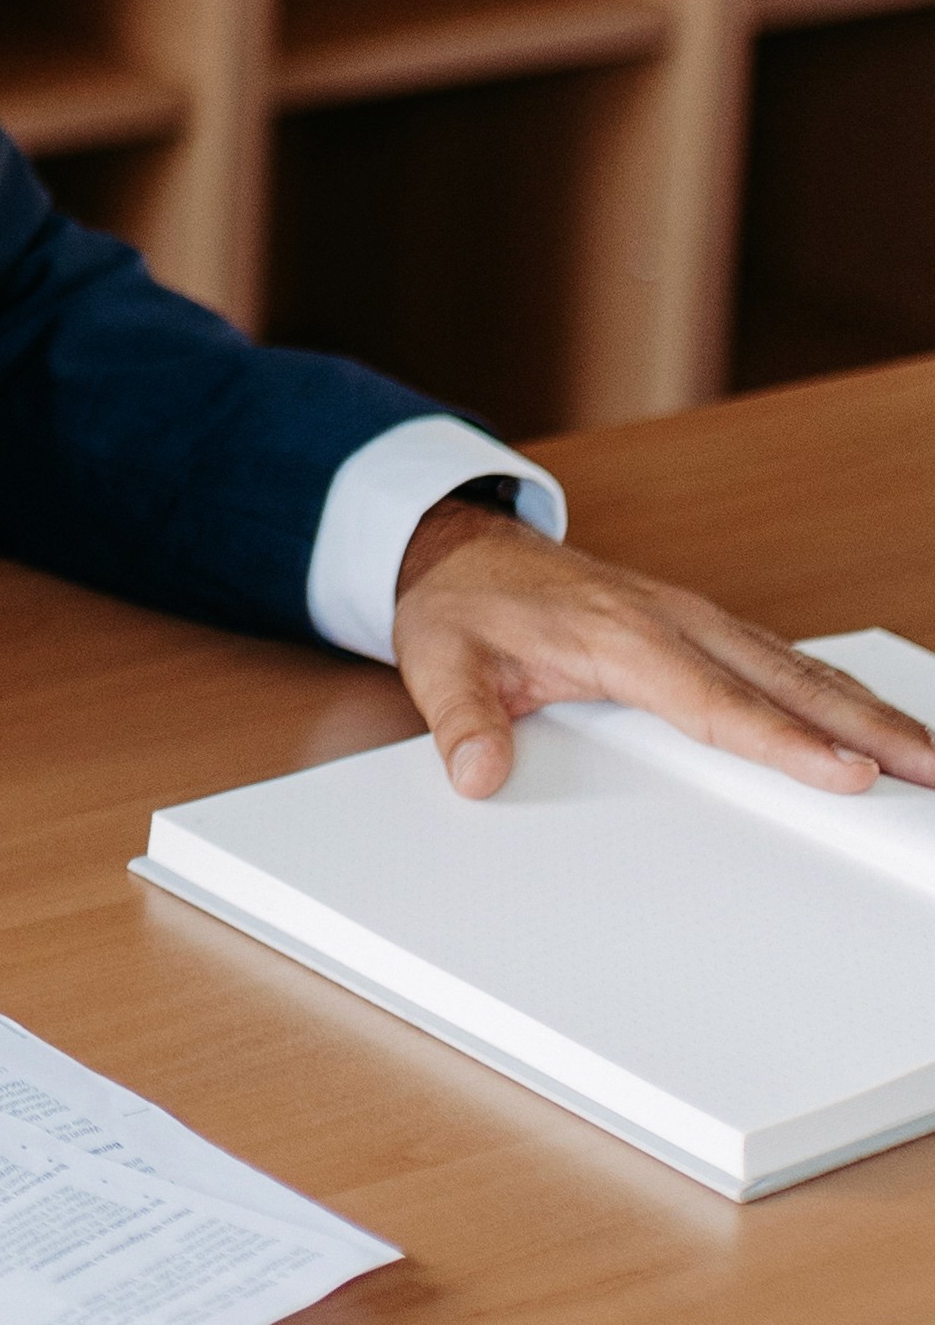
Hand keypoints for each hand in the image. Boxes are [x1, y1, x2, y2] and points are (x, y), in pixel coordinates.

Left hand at [394, 497, 934, 803]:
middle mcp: (672, 620)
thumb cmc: (463, 605)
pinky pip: (782, 662)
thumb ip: (460, 722)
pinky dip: (838, 694)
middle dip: (865, 729)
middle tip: (931, 772)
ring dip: (867, 712)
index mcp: (620, 634)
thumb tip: (476, 776)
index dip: (784, 743)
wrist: (463, 548)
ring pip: (798, 670)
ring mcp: (694, 620)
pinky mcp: (702, 628)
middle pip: (785, 682)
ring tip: (929, 759)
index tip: (847, 773)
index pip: (715, 702)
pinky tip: (876, 724)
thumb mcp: (438, 660)